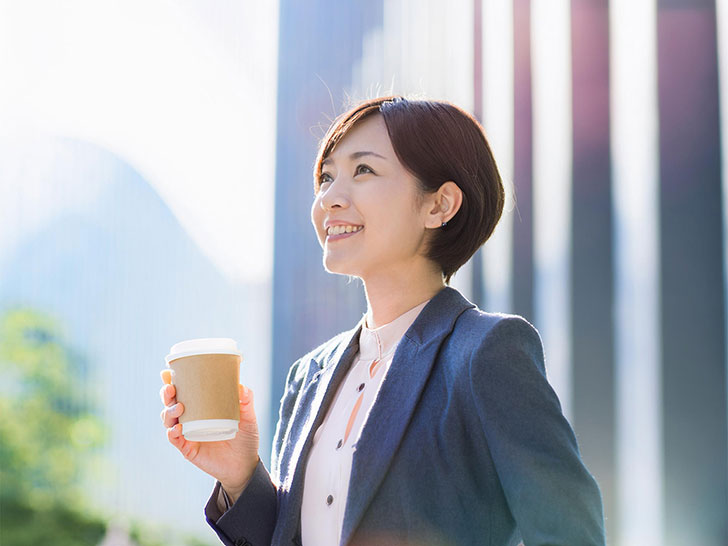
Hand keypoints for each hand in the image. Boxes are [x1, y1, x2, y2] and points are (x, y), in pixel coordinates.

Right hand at [160, 370, 259, 501]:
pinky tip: (177, 429)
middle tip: (170, 388)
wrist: (245, 465)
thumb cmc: (245, 437)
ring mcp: (188, 434)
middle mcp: (191, 418)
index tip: (167, 372)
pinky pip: (175, 440)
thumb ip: (246, 401)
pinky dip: (173, 433)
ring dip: (169, 412)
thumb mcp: (248, 417)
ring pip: (169, 420)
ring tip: (179, 407)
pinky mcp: (188, 449)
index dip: (172, 382)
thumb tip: (241, 386)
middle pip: (170, 403)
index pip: (183, 391)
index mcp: (202, 406)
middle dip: (166, 394)